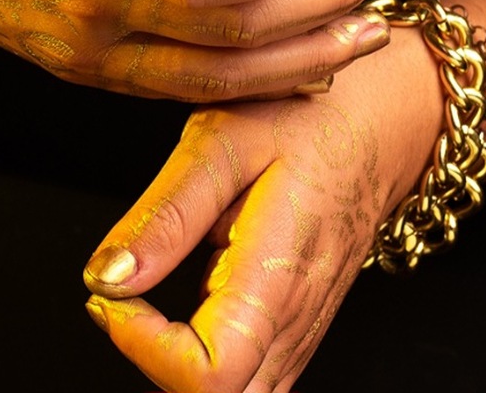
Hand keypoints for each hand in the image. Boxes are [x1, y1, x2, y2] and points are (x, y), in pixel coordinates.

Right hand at [0, 0, 399, 99]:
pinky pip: (179, 89)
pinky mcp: (82, 64)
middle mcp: (89, 8)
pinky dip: (247, 81)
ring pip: (212, 78)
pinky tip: (296, 63)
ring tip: (365, 28)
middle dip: (320, 7)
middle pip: (229, 36)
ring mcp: (85, 48)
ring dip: (298, 57)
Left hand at [82, 30, 439, 389]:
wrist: (379, 121)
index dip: (144, 349)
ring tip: (143, 295)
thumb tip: (107, 278)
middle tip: (121, 295)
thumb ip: (169, 213)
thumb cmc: (307, 120)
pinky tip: (177, 305)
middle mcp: (295, 323)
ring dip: (173, 365)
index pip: (210, 379)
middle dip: (151, 362)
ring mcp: (301, 335)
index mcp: (278, 278)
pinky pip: (249, 378)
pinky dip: (200, 359)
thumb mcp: (225, 140)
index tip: (112, 294)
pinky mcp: (295, 330)